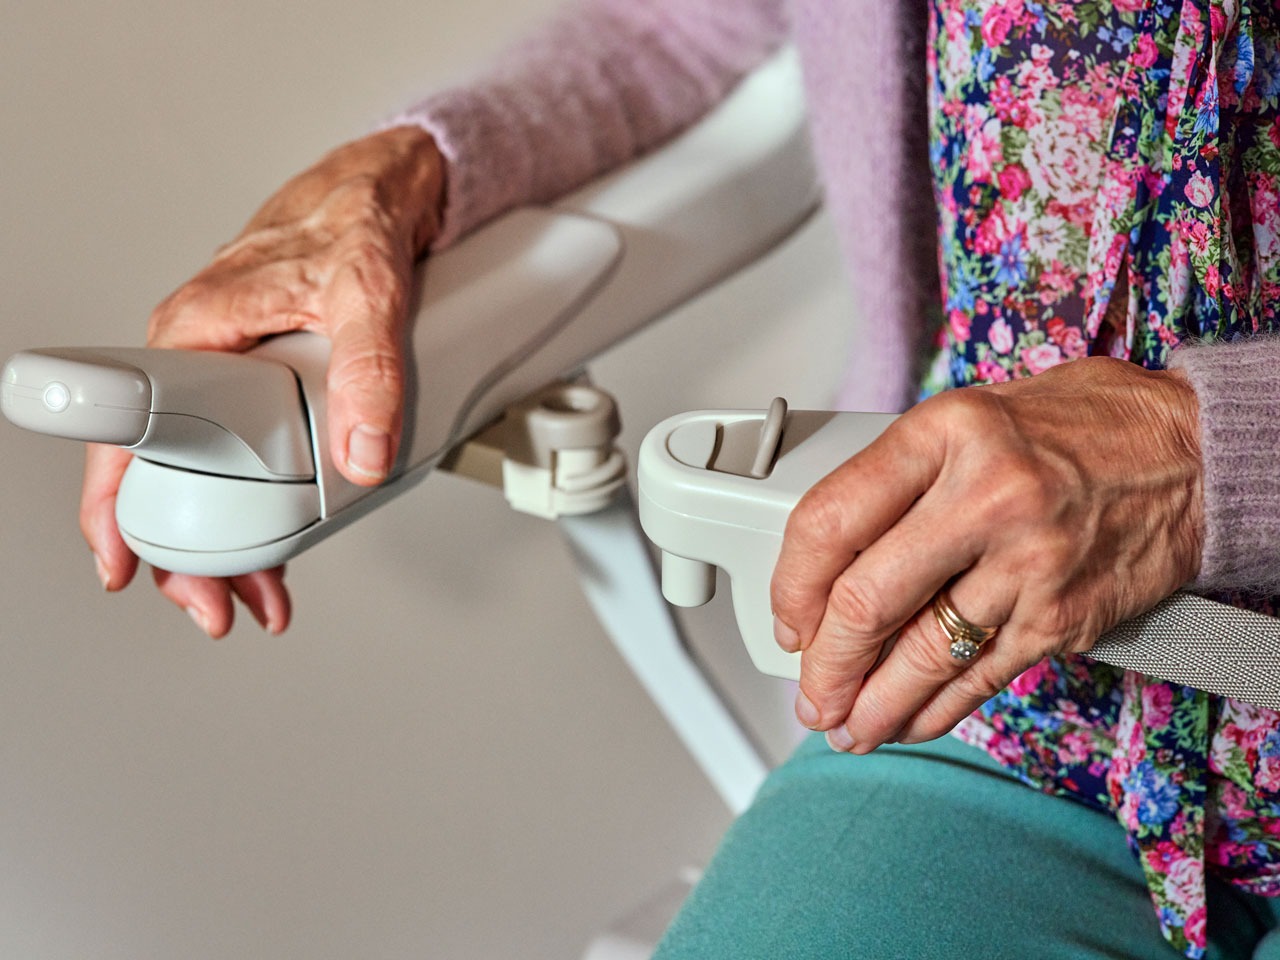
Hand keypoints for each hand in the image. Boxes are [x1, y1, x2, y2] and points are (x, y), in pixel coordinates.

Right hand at [80, 126, 445, 636]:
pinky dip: (258, 509)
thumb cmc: (355, 222)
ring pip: (203, 476)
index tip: (121, 559)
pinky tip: (279, 549)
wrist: (384, 192)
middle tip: (219, 608)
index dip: (117, 505)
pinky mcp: (266, 381)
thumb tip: (367, 453)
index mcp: (196, 332)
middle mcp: (202, 354)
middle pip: (162, 474)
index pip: (129, 431)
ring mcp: (231, 372)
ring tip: (259, 597)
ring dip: (226, 545)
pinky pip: (243, 456)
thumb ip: (370, 369)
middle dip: (184, 554)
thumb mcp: (368, 292)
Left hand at [770, 357, 1203, 752]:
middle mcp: (985, 497)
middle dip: (824, 664)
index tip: (786, 618)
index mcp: (945, 433)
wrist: (1193, 454)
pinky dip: (934, 711)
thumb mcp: (969, 414)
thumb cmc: (1077, 426)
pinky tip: (903, 724)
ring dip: (871, 705)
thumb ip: (899, 476)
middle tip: (810, 692)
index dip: (792, 585)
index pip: (830, 519)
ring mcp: (1028, 564)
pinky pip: (981, 678)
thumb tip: (828, 558)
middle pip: (867, 601)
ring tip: (844, 727)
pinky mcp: (1064, 616)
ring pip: (922, 656)